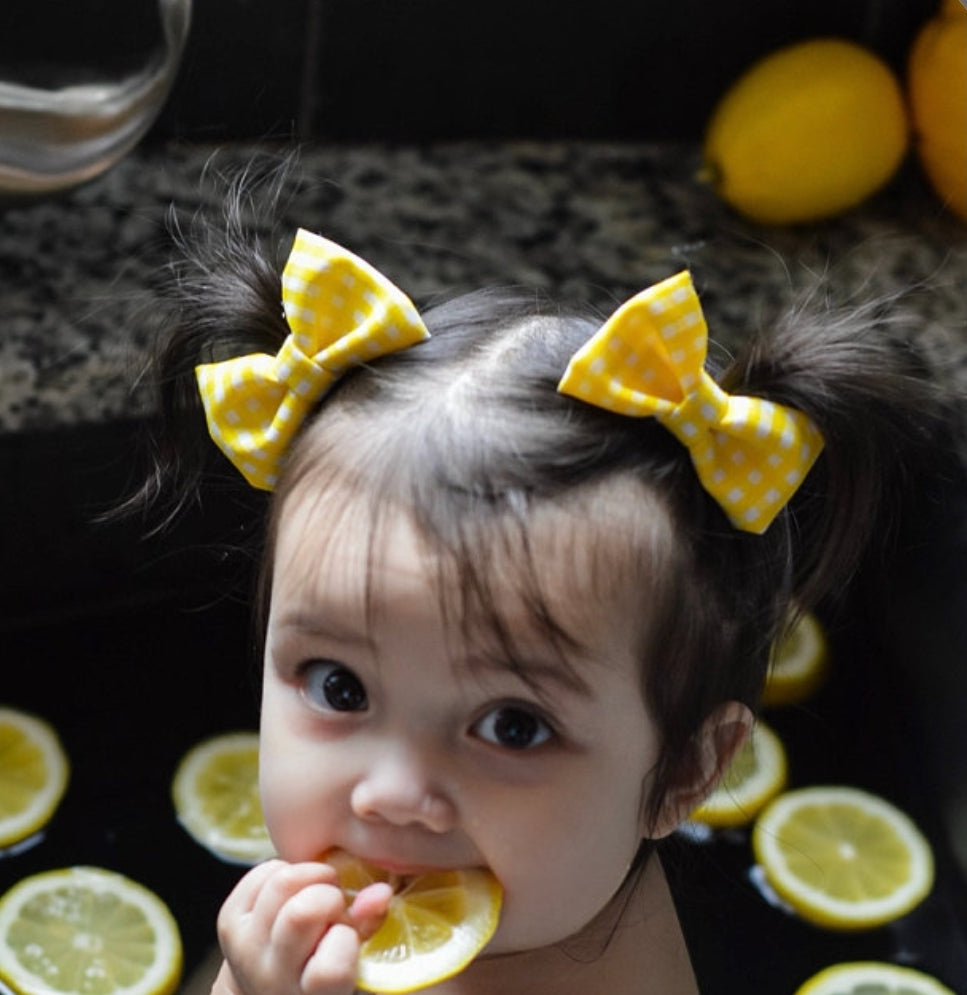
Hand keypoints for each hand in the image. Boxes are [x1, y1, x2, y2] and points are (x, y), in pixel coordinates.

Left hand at [212, 859, 392, 994]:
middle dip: (329, 896)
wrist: (268, 988)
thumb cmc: (322, 968)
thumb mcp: (355, 961)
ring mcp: (243, 947)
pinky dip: (284, 870)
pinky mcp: (228, 921)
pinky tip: (293, 891)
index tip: (348, 935)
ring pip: (282, 882)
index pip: (328, 971)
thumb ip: (370, 926)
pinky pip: (262, 872)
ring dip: (309, 877)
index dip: (345, 938)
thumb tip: (380, 891)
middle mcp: (270, 977)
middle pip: (300, 914)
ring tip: (316, 893)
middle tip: (335, 906)